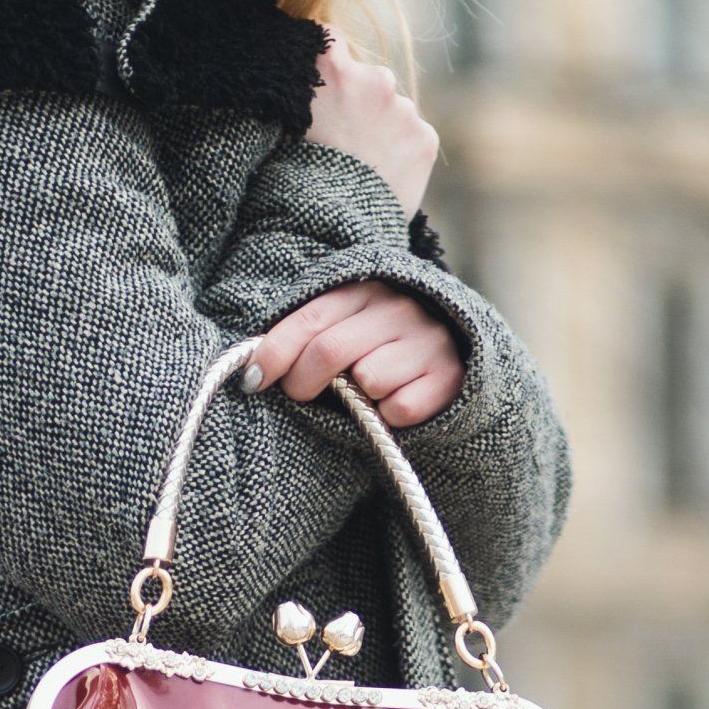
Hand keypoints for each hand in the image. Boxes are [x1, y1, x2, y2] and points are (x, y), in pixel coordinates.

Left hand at [247, 280, 465, 429]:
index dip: (274, 353)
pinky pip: (398, 409)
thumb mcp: (345, 328)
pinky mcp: (448, 376)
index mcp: (365, 292)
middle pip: (330, 351)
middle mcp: (399, 310)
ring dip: (358, 398)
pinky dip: (388, 416)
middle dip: (302, 382)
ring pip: (368, 381)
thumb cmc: (380, 348)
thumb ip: (308, 337)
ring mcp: (427, 341)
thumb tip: (254, 368)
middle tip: (298, 395)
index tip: (252, 382)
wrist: (456, 355)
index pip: (310, 320)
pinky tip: (396, 400)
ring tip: (368, 390)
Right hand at [306, 28, 438, 218]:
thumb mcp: (278, 129)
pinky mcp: (424, 137)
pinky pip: (413, 137)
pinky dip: (401, 154)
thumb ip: (297, 96)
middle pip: (368, 79)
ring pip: (393, 111)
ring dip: (381, 130)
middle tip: (342, 142)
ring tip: (360, 168)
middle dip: (359, 102)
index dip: (326, 59)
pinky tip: (380, 178)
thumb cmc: (292, 181)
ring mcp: (404, 107)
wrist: (333, 227)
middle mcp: (373, 77)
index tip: (323, 81)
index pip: (330, 37)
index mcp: (329, 68)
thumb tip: (299, 87)